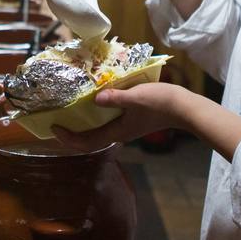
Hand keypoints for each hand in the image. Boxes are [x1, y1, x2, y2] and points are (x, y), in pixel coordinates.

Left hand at [53, 80, 240, 161]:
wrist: (185, 108)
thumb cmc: (161, 103)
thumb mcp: (136, 97)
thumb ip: (115, 98)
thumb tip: (96, 98)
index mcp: (117, 132)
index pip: (87, 142)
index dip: (68, 138)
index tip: (54, 127)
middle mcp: (119, 133)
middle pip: (90, 138)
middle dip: (73, 133)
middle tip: (58, 121)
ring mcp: (126, 127)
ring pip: (99, 130)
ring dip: (84, 124)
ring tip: (72, 111)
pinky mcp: (133, 120)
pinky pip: (109, 121)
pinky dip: (97, 115)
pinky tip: (96, 102)